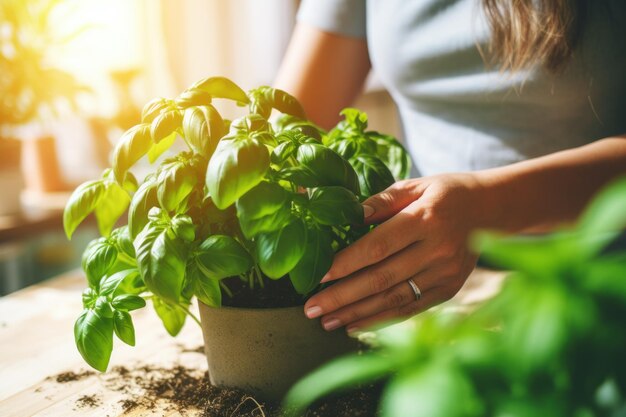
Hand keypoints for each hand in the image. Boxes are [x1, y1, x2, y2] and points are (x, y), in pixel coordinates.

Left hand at [304, 174, 484, 331]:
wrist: (490, 209)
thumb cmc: (443, 193)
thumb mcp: (414, 185)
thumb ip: (381, 201)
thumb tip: (347, 214)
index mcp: (425, 219)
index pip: (378, 246)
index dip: (346, 263)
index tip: (318, 276)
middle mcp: (437, 250)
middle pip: (382, 278)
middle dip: (343, 296)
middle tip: (311, 308)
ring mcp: (446, 273)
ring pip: (395, 299)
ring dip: (357, 314)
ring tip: (327, 321)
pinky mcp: (450, 289)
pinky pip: (411, 308)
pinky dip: (382, 320)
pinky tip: (356, 325)